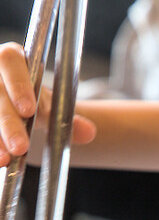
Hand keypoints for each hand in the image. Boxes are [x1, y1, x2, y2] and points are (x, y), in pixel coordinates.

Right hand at [0, 41, 95, 165]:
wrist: (12, 105)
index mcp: (10, 58)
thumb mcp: (48, 105)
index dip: (18, 84)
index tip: (29, 110)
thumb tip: (90, 133)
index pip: (10, 61)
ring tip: (5, 160)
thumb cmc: (29, 99)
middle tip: (21, 147)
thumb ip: (67, 118)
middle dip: (7, 122)